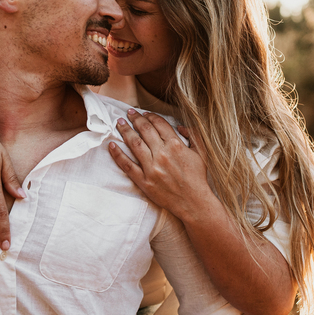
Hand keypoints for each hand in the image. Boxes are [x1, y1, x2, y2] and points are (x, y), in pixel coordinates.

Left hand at [108, 109, 211, 223]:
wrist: (193, 202)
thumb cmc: (197, 177)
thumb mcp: (202, 153)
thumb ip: (194, 135)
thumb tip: (181, 126)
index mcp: (176, 145)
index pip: (159, 124)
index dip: (150, 116)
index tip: (144, 113)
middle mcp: (162, 154)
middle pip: (144, 130)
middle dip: (135, 118)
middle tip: (129, 113)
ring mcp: (152, 168)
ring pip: (134, 144)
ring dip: (125, 131)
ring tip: (119, 123)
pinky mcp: (144, 181)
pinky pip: (127, 165)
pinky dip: (117, 154)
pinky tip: (111, 145)